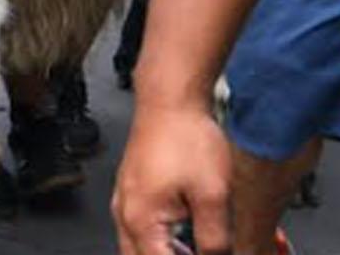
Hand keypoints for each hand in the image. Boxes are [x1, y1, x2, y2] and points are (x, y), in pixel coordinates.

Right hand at [113, 101, 231, 254]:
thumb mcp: (213, 195)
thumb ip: (214, 238)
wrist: (170, 101)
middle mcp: (125, 213)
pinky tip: (184, 236)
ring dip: (164, 252)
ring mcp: (125, 202)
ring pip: (137, 248)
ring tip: (195, 246)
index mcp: (141, 220)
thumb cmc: (186, 137)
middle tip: (198, 249)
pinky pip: (139, 230)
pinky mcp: (132, 191)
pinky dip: (159, 241)